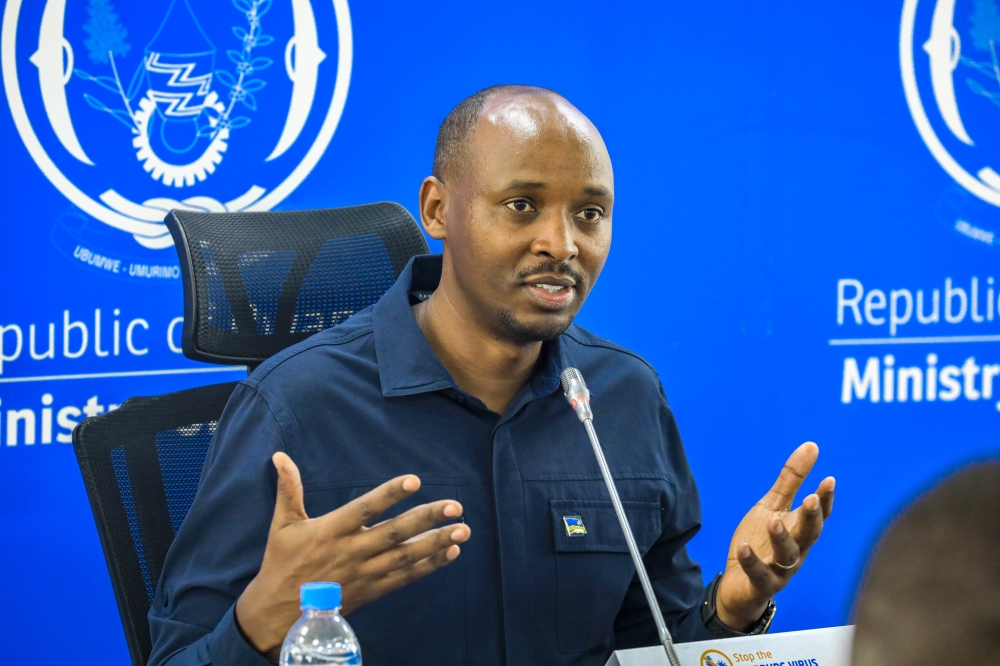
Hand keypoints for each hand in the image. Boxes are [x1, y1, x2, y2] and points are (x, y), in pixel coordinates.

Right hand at [235, 452, 471, 656]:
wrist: (279, 614)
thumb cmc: (282, 564)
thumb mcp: (282, 525)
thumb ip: (288, 489)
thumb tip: (280, 456)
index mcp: (331, 531)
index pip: (365, 509)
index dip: (389, 495)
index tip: (413, 481)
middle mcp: (352, 552)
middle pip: (395, 533)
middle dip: (427, 519)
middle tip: (455, 506)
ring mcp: (365, 573)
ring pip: (406, 556)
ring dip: (437, 542)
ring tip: (463, 529)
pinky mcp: (373, 590)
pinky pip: (405, 577)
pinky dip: (429, 566)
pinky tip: (450, 552)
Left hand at [715, 442, 834, 629]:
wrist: (740, 584)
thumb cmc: (761, 542)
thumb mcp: (773, 506)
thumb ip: (791, 480)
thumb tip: (812, 446)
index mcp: (800, 530)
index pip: (818, 515)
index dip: (825, 499)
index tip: (829, 480)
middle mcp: (796, 550)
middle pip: (809, 534)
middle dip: (811, 517)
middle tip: (810, 498)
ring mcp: (781, 569)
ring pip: (788, 556)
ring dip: (782, 538)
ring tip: (773, 520)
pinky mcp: (761, 584)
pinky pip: (760, 575)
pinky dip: (752, 562)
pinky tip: (744, 548)